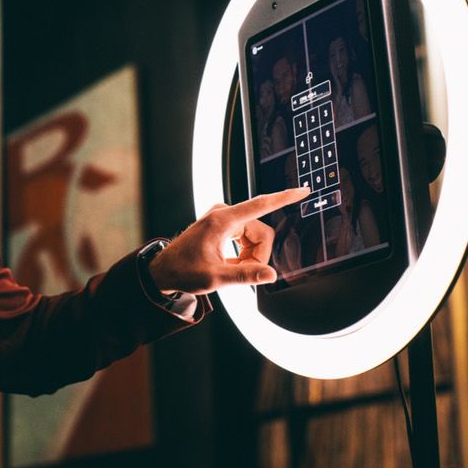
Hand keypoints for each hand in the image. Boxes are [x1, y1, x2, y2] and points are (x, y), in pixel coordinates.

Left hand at [149, 187, 309, 294]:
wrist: (165, 270)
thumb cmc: (184, 271)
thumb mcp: (214, 278)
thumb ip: (244, 276)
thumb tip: (270, 274)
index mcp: (221, 221)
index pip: (260, 205)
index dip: (284, 197)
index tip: (302, 190)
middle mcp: (223, 214)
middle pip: (261, 233)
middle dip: (257, 256)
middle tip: (240, 272)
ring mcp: (223, 218)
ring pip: (255, 238)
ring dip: (250, 257)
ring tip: (231, 269)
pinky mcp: (224, 225)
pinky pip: (247, 238)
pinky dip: (244, 255)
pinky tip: (230, 264)